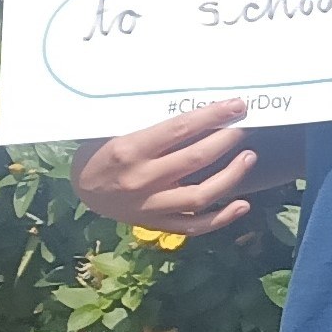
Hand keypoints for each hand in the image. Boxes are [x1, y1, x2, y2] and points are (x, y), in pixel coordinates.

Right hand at [72, 100, 264, 234]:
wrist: (82, 191)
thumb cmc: (100, 152)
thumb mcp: (114, 130)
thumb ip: (148, 122)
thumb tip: (191, 106)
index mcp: (130, 149)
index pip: (180, 129)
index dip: (212, 116)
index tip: (236, 106)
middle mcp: (143, 178)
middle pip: (197, 158)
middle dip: (226, 139)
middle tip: (244, 127)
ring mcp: (151, 205)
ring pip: (201, 195)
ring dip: (231, 176)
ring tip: (249, 157)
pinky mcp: (157, 224)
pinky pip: (194, 225)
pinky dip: (222, 218)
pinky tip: (243, 205)